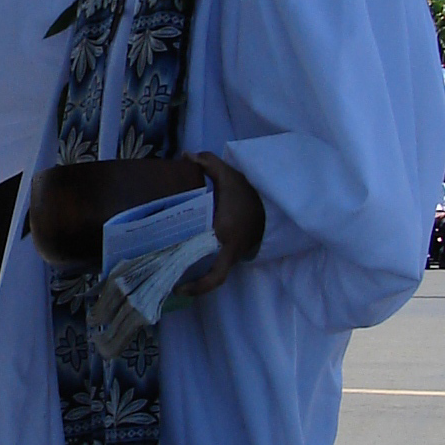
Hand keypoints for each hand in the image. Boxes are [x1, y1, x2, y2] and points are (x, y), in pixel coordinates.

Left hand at [179, 151, 265, 295]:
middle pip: (213, 279)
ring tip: (173, 281)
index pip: (211, 267)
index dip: (197, 283)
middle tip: (170, 287)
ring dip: (198, 281)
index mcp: (224, 234)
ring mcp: (235, 253)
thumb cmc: (249, 191)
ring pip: (216, 275)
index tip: (176, 285)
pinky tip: (187, 266)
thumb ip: (207, 163)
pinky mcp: (236, 252)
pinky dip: (205, 271)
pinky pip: (220, 268)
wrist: (275, 202)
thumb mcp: (229, 175)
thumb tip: (185, 156)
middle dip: (194, 288)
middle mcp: (229, 249)